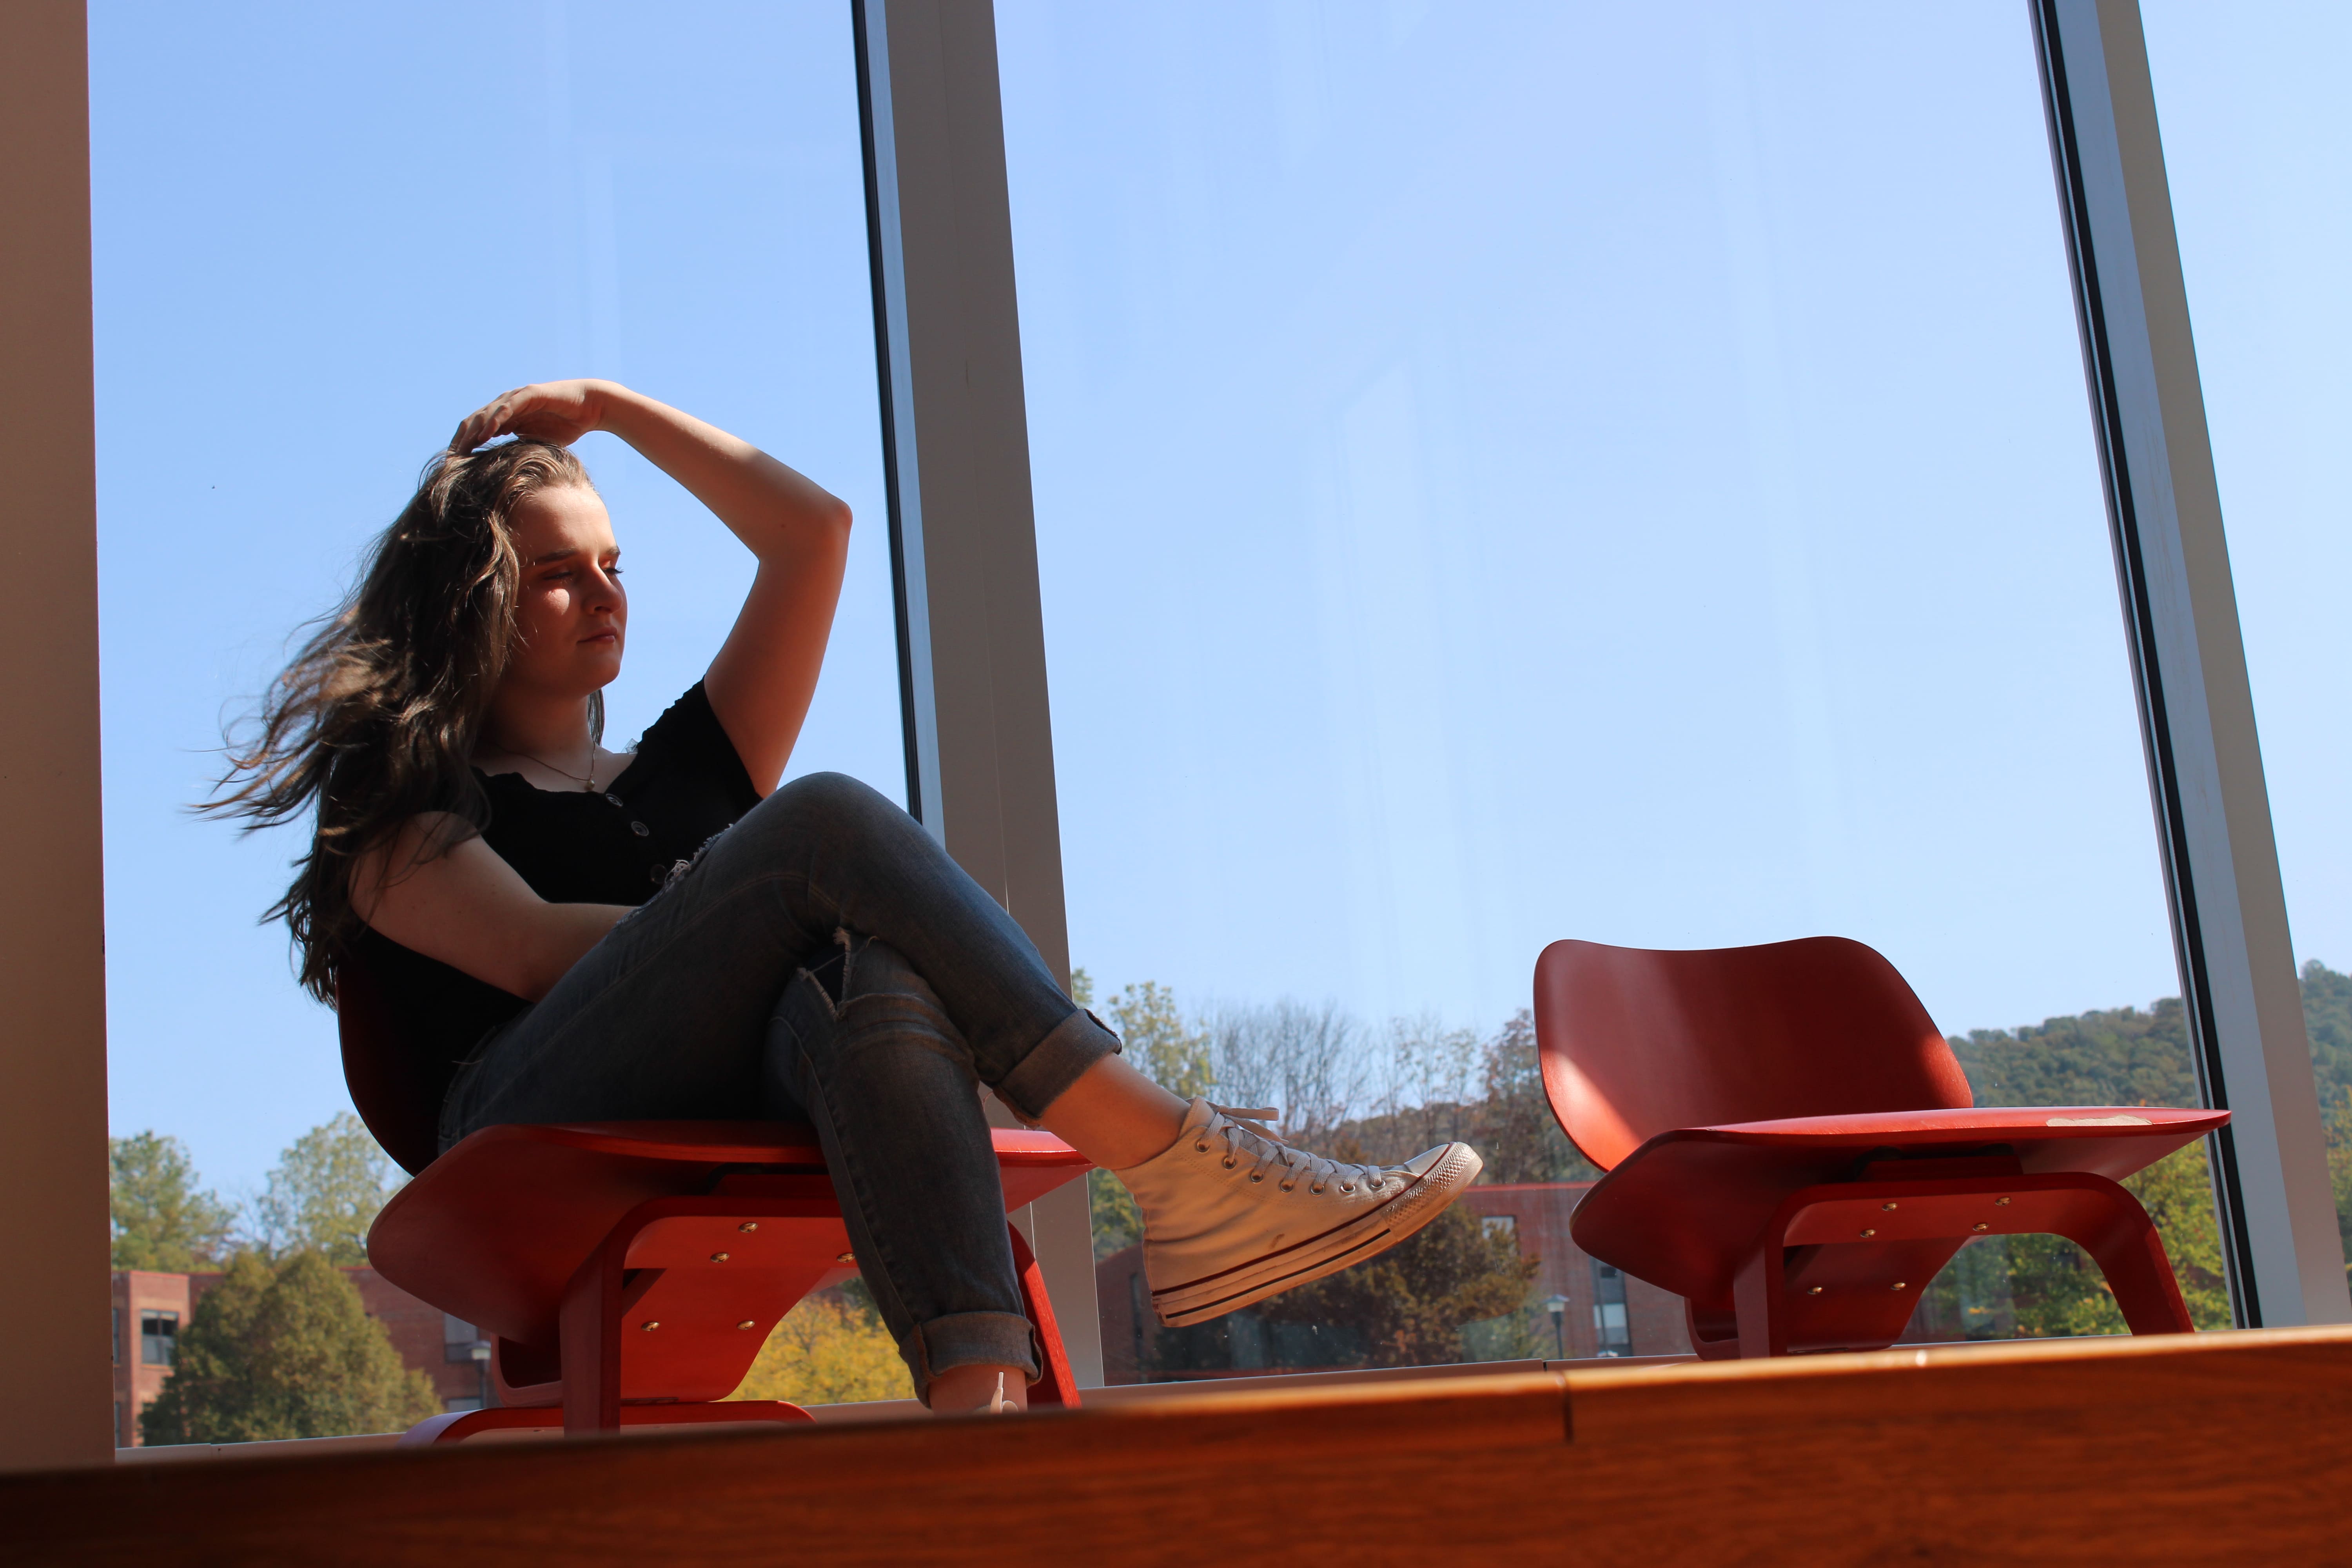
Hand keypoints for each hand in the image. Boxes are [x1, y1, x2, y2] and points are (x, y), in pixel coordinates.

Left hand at [448, 380, 613, 452]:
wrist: (590, 407)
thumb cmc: (567, 425)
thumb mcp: (538, 444)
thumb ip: (520, 450)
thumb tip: (505, 473)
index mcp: (505, 418)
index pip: (476, 431)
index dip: (464, 446)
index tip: (455, 465)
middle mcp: (505, 406)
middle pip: (474, 421)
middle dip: (461, 440)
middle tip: (451, 460)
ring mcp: (515, 398)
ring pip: (486, 414)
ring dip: (473, 432)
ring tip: (462, 449)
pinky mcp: (528, 394)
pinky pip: (507, 408)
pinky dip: (495, 420)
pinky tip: (486, 434)